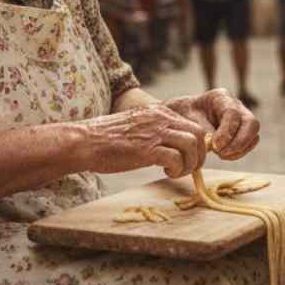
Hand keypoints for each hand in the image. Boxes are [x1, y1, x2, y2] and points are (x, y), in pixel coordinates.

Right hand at [77, 104, 208, 177]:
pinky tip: (167, 172)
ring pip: (192, 144)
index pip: (192, 124)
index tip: (190, 157)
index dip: (197, 144)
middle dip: (199, 154)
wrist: (85, 141)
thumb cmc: (108, 138)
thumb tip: (173, 145)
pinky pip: (176, 159)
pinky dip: (177, 169)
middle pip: (198, 133)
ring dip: (190, 163)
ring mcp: (154, 132)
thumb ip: (156, 130)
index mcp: (159, 112)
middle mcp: (161, 118)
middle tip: (189, 167)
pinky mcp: (147, 149)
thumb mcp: (138, 126)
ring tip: (177, 172)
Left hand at [165, 88, 259, 160]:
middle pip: (251, 123)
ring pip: (253, 133)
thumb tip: (217, 145)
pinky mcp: (243, 130)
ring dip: (240, 149)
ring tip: (221, 155)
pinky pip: (250, 142)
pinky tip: (225, 155)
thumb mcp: (188, 120)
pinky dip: (239, 152)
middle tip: (222, 154)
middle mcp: (236, 105)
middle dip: (239, 142)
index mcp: (221, 97)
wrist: (184, 116)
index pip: (233, 113)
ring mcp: (242, 117)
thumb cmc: (184, 116)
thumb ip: (204, 130)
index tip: (215, 146)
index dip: (226, 132)